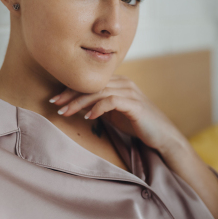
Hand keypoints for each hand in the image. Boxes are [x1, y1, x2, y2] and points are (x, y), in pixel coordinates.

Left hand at [49, 75, 185, 153]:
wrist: (162, 136)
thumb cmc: (137, 125)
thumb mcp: (114, 113)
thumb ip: (100, 106)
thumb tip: (78, 106)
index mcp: (118, 82)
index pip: (90, 82)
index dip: (71, 89)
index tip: (55, 100)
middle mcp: (124, 83)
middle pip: (92, 84)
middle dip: (70, 94)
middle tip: (55, 104)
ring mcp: (130, 92)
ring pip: (99, 92)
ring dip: (79, 103)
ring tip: (66, 112)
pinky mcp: (135, 104)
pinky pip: (111, 101)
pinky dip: (97, 108)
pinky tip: (88, 117)